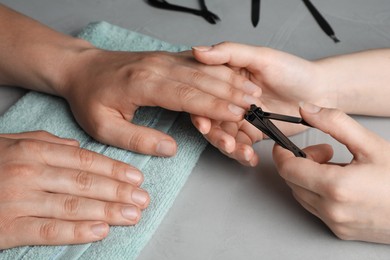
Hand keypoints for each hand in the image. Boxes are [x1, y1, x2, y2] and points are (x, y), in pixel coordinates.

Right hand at [0, 131, 149, 248]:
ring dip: (108, 212)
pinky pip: (49, 231)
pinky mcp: (7, 228)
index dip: (114, 169)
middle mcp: (28, 172)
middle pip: (85, 183)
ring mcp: (17, 200)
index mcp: (32, 149)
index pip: (84, 159)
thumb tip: (75, 146)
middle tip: (144, 199)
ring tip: (133, 215)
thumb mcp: (10, 142)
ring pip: (73, 206)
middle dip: (119, 192)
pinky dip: (78, 232)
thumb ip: (44, 141)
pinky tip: (102, 231)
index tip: (137, 178)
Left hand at [60, 48, 260, 156]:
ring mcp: (162, 60)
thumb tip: (170, 149)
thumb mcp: (103, 127)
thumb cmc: (90, 98)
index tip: (238, 113)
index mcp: (143, 85)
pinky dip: (218, 69)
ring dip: (229, 79)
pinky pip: (197, 62)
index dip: (215, 105)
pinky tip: (232, 74)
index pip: (187, 95)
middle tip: (255, 102)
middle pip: (202, 79)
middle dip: (231, 91)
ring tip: (252, 89)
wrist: (81, 68)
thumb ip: (138, 139)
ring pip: (203, 69)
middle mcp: (157, 68)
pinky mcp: (165, 58)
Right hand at [191, 42, 329, 165]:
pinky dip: (243, 154)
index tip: (205, 124)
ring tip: (243, 152)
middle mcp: (230, 99)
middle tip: (226, 143)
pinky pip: (241, 145)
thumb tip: (199, 51)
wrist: (320, 92)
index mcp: (226, 79)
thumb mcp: (261, 56)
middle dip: (216, 135)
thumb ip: (229, 53)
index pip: (204, 96)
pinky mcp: (253, 132)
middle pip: (211, 121)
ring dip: (229, 147)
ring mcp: (241, 117)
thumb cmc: (294, 70)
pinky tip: (250, 157)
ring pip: (224, 136)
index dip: (201, 111)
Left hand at [273, 102, 389, 243]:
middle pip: (292, 181)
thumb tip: (306, 109)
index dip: (281, 153)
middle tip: (325, 151)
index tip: (284, 144)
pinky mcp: (340, 231)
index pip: (288, 169)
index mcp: (336, 187)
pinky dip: (318, 193)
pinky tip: (340, 184)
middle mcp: (331, 209)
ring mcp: (335, 223)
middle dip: (300, 162)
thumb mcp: (370, 144)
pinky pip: (315, 208)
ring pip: (302, 195)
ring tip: (336, 167)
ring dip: (308, 178)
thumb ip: (335, 123)